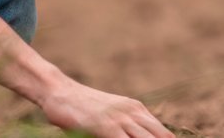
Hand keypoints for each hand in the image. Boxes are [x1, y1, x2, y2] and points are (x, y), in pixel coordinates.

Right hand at [39, 78, 172, 137]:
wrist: (60, 91)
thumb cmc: (83, 108)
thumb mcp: (111, 114)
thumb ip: (126, 127)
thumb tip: (135, 133)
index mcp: (137, 109)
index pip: (163, 133)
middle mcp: (133, 112)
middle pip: (161, 136)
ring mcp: (121, 119)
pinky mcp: (106, 127)